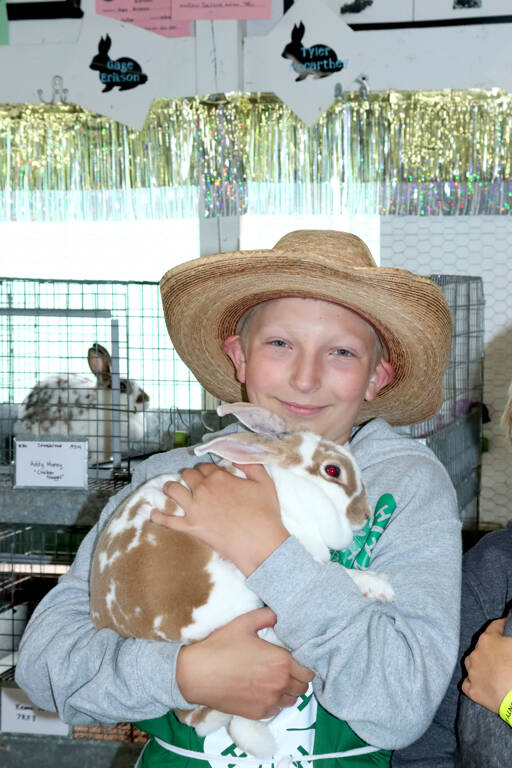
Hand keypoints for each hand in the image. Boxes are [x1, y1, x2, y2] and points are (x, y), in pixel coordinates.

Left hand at [150, 463, 288, 576]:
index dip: (206, 470)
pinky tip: (152, 513)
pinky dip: (158, 516)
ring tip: (171, 490)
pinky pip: (168, 520)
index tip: (209, 476)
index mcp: (219, 477)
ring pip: (173, 490)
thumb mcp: (264, 482)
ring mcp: (195, 508)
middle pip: (188, 475)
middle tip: (193, 484)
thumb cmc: (265, 513)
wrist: (260, 543)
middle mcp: (203, 489)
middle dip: (189, 477)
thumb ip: (251, 464)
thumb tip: (237, 457)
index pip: (204, 466)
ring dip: (171, 488)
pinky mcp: (191, 527)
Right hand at [176, 608, 314, 719]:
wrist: (197, 674)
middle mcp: (279, 685)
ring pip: (291, 701)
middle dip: (297, 678)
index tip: (295, 658)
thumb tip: (277, 613)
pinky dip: (274, 702)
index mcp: (281, 662)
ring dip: (287, 691)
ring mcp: (268, 702)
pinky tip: (262, 691)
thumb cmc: (221, 646)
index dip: (304, 664)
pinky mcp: (257, 714)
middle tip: (285, 668)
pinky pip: (275, 710)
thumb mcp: (244, 623)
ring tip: (275, 679)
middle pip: (302, 687)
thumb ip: (266, 616)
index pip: (309, 671)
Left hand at [462, 618, 511, 713]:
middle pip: (481, 646)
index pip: (494, 626)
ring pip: (471, 663)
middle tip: (502, 653)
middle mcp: (476, 654)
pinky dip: (473, 682)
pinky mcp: (472, 690)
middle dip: (491, 648)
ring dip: (479, 663)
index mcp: (488, 640)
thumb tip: (508, 640)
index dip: (501, 625)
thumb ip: (509, 640)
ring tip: (491, 668)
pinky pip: (467, 683)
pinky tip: (481, 683)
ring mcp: (472, 672)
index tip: (504, 625)